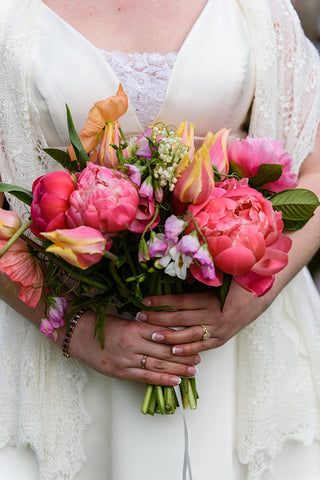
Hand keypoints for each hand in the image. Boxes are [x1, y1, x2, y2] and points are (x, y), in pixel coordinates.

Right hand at [55, 309, 199, 385]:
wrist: (77, 335)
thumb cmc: (101, 325)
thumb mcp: (125, 320)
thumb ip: (144, 326)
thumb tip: (165, 330)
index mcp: (136, 326)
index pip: (164, 333)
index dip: (181, 338)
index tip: (193, 340)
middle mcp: (134, 343)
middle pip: (165, 350)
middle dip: (184, 355)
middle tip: (199, 357)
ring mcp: (128, 359)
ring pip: (159, 365)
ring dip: (179, 368)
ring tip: (194, 370)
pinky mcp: (122, 372)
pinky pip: (146, 377)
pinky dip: (162, 380)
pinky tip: (176, 380)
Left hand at [137, 281, 275, 355]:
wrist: (262, 295)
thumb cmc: (239, 282)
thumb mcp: (221, 275)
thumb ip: (201, 275)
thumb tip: (179, 270)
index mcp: (211, 299)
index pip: (180, 301)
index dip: (161, 301)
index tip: (144, 300)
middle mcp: (213, 315)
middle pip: (180, 318)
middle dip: (158, 319)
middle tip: (140, 317)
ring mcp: (218, 329)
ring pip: (188, 335)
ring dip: (168, 336)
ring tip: (151, 336)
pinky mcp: (221, 339)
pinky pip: (202, 346)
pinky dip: (188, 349)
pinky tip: (174, 351)